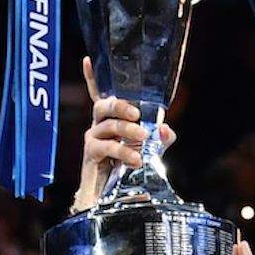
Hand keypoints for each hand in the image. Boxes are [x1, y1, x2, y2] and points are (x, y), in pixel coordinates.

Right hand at [76, 57, 176, 209]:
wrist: (113, 195)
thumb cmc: (129, 165)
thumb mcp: (150, 148)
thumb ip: (161, 137)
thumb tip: (166, 129)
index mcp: (111, 118)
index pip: (100, 93)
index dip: (93, 76)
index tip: (88, 59)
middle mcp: (99, 124)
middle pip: (104, 105)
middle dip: (121, 105)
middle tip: (137, 114)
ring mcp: (93, 138)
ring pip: (109, 126)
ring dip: (127, 131)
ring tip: (144, 139)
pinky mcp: (91, 154)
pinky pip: (106, 147)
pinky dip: (123, 151)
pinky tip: (136, 159)